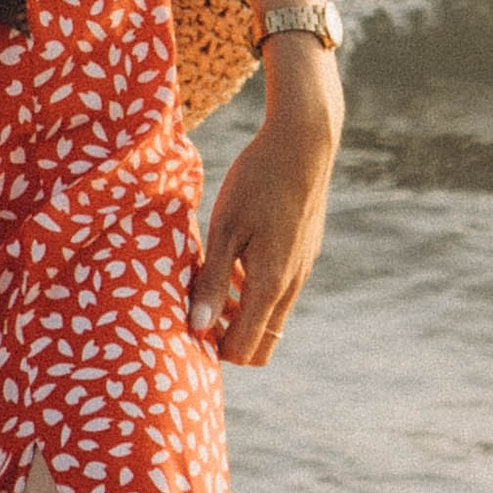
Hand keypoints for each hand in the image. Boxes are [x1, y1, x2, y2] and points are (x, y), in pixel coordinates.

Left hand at [188, 44, 341, 367]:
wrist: (303, 142)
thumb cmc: (257, 181)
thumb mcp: (225, 228)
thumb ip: (214, 281)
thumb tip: (198, 327)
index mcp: (271, 284)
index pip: (247, 349)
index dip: (215, 349)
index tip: (188, 325)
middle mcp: (292, 285)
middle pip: (263, 343)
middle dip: (229, 338)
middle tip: (198, 307)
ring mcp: (302, 269)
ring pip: (271, 315)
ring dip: (241, 311)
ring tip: (209, 279)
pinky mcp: (304, 252)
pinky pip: (278, 289)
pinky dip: (254, 288)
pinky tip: (233, 255)